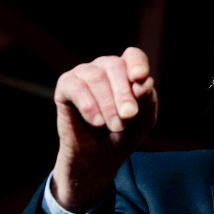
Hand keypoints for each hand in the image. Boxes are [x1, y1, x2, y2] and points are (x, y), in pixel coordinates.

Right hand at [51, 47, 157, 212]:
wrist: (99, 157)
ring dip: (108, 104)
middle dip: (124, 93)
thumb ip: (148, 100)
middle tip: (129, 115)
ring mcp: (84, 73)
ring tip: (115, 126)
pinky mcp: (66, 85)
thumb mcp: (144, 119)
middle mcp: (105, 67)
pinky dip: (89, 105)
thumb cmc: (125, 133)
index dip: (137, 64)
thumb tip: (144, 82)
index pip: (133, 56)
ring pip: (96, 77)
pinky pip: (75, 87)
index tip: (140, 79)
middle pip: (115, 66)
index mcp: (127, 70)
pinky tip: (97, 122)